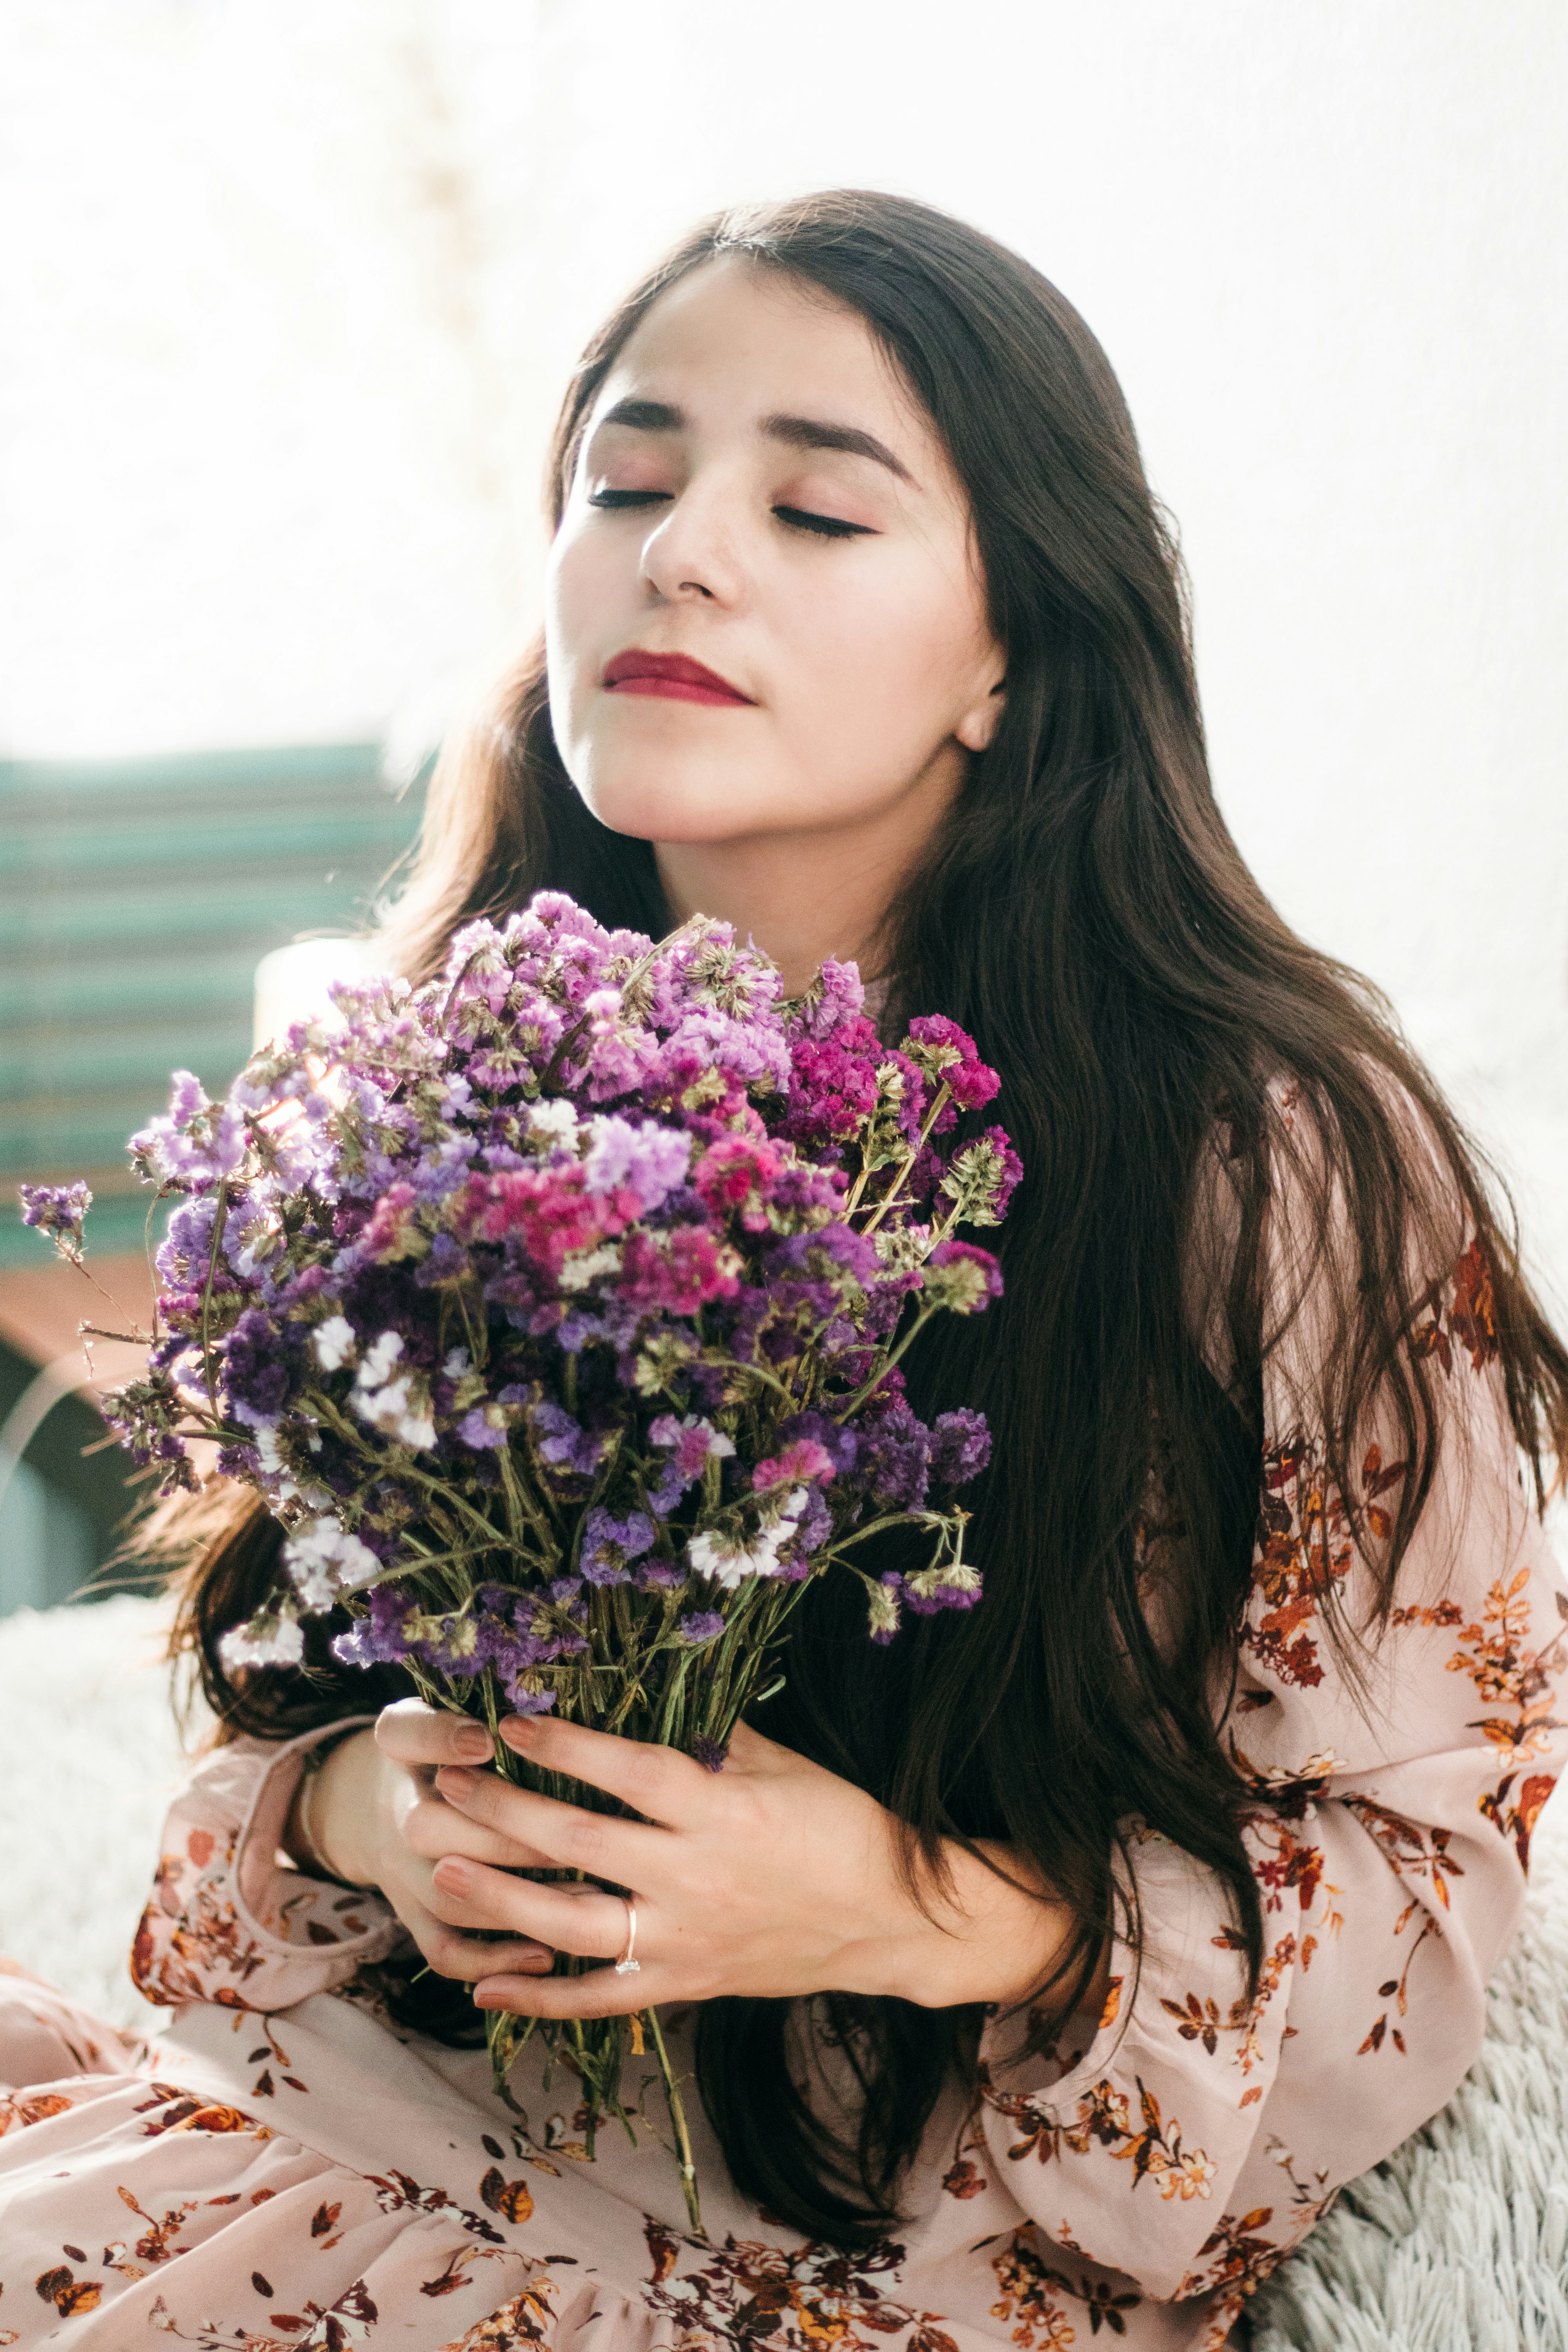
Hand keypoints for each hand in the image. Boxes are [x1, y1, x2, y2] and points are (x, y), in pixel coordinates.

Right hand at [293, 1705, 556, 1985]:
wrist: (379, 1805)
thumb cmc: (436, 1749)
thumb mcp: (439, 1712)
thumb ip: (459, 1715)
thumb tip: (491, 1733)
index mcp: (400, 1748)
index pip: (408, 1736)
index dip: (444, 1739)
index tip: (486, 1740)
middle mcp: (395, 1815)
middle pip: (430, 1830)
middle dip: (504, 1836)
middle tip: (576, 1838)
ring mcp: (404, 1874)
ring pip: (448, 1896)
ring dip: (513, 1900)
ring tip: (590, 1894)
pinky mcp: (416, 1918)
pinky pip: (445, 1950)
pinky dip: (490, 1958)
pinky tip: (546, 1953)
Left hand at [423, 1712, 1077, 2019]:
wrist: (894, 1917)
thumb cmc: (842, 1825)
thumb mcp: (784, 1765)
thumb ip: (714, 1737)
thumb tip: (650, 1692)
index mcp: (723, 1810)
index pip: (627, 1771)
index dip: (564, 1744)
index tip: (507, 1720)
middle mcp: (696, 1876)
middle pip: (581, 1842)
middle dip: (504, 1811)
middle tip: (444, 1786)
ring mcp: (687, 1938)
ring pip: (575, 1924)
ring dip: (502, 1899)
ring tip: (441, 1873)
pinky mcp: (687, 1985)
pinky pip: (602, 1999)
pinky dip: (541, 2000)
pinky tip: (485, 1991)